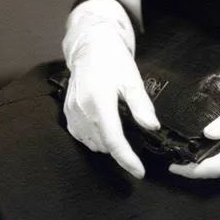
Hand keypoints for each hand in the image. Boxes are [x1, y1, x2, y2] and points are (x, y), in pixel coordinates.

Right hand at [62, 1, 159, 179]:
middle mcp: (82, 109)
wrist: (91, 47)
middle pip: (103, 144)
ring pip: (92, 143)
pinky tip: (103, 126)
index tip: (139, 172)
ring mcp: (72, 112)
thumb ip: (141, 104)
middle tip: (133, 134)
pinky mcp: (67, 113)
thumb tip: (152, 127)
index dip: (126, 159)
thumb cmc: (115, 61)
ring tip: (118, 126)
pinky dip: (94, 138)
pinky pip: (82, 137)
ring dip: (107, 143)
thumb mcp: (132, 79)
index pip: (113, 139)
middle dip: (120, 147)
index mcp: (100, 100)